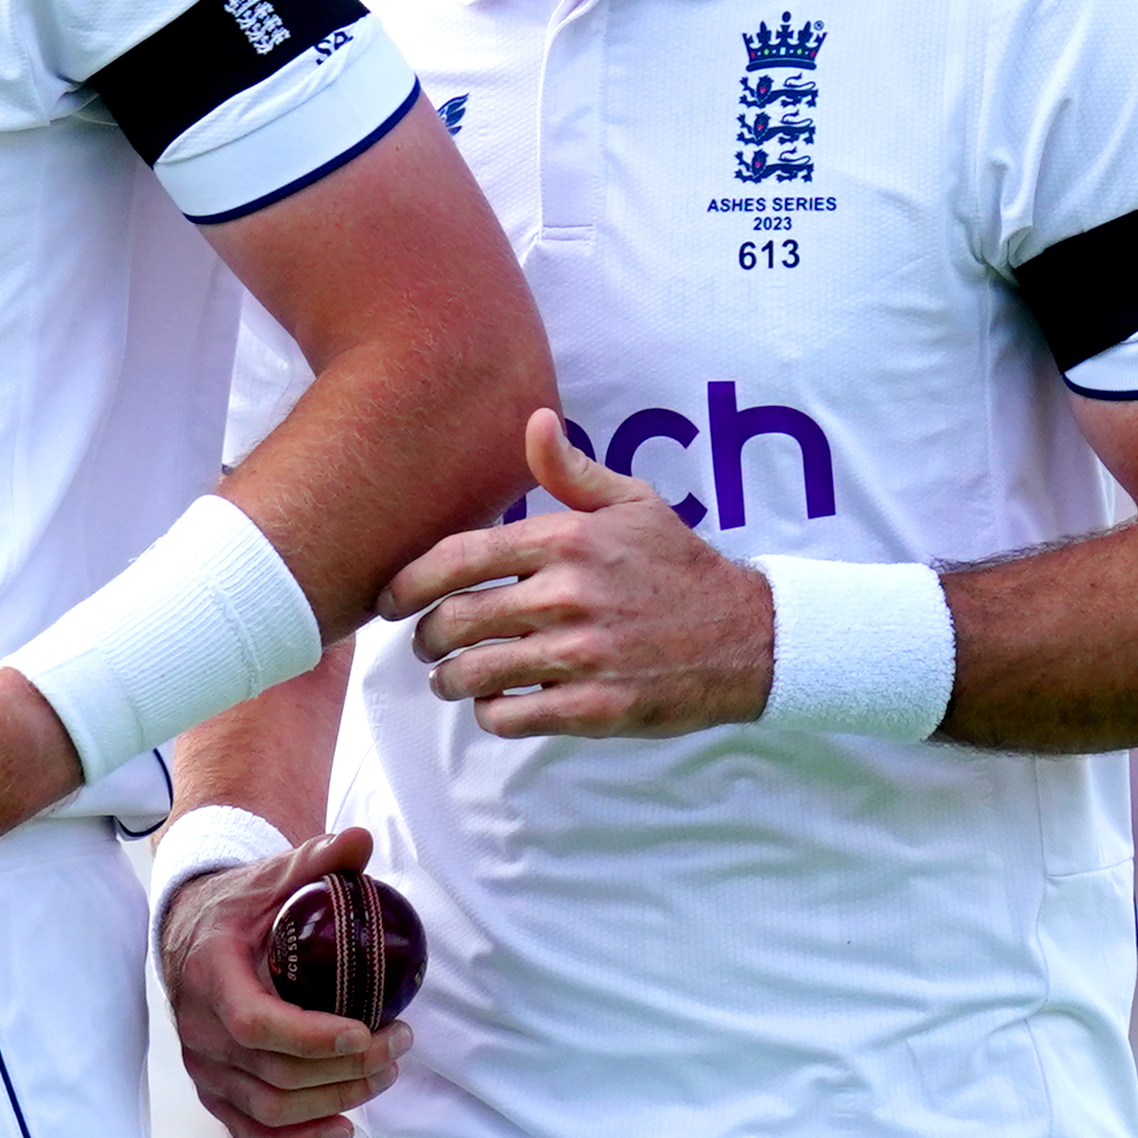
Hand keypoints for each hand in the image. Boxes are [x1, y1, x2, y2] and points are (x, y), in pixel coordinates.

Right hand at [160, 827, 410, 1137]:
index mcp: (210, 976)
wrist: (188, 934)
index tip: (367, 1032)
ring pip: (271, 1110)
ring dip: (335, 1100)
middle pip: (276, 1074)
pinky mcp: (215, 1094)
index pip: (258, 1025)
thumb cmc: (238, 907)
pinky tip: (342, 1127)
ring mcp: (206, 1070)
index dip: (313, 1038)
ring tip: (385, 1074)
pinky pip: (252, 1137)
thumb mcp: (270, 876)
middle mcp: (201, 1032)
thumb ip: (315, 860)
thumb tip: (362, 840)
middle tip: (399, 1045)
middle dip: (347, 1068)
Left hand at [383, 409, 774, 738]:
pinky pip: (511, 717)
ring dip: (450, 682)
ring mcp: (582, 654)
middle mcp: (568, 595)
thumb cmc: (679, 566)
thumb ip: (572, 470)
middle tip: (426, 645)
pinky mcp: (596, 706)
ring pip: (475, 674)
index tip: (389, 600)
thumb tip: (535, 421)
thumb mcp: (633, 503)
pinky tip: (498, 705)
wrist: (748, 637)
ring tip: (451, 680)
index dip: (408, 583)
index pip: (458, 558)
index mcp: (567, 541)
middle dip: (426, 639)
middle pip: (455, 621)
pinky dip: (492, 714)